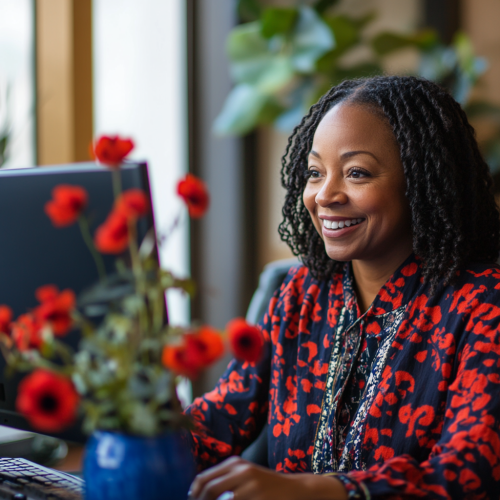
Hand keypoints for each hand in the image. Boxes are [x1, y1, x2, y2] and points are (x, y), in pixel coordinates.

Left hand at [188, 456, 347, 499]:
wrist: (294, 489)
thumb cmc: (265, 485)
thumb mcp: (245, 474)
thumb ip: (225, 479)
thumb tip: (198, 492)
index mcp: (235, 463)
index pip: (204, 478)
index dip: (194, 493)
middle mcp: (242, 471)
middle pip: (209, 490)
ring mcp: (251, 486)